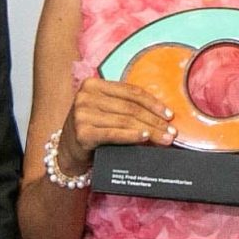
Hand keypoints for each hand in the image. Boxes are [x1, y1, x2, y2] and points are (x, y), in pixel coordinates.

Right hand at [57, 76, 175, 170]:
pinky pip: (113, 133)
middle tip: (171, 131)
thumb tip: (161, 115)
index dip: (153, 103)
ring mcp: (82, 114)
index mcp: (93, 85)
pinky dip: (131, 136)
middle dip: (154, 120)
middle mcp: (85, 96)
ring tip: (165, 138)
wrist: (67, 154)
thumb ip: (125, 107)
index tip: (169, 114)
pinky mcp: (82, 133)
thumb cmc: (91, 130)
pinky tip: (144, 138)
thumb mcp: (105, 112)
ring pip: (125, 121)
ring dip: (149, 130)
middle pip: (130, 108)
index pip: (130, 92)